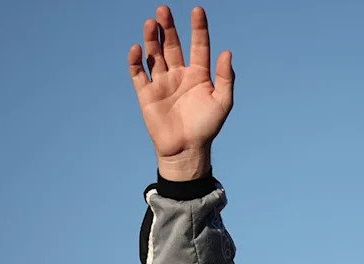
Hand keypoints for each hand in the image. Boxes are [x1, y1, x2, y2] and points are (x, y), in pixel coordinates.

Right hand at [128, 6, 233, 180]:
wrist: (186, 149)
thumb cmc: (207, 127)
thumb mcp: (223, 102)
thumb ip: (225, 77)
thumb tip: (227, 52)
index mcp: (199, 74)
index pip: (199, 45)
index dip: (198, 28)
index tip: (197, 10)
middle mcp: (179, 74)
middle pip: (172, 44)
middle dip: (168, 27)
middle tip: (164, 10)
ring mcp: (162, 82)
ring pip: (155, 54)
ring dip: (152, 38)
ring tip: (152, 23)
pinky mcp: (146, 93)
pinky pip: (138, 73)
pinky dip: (136, 60)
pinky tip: (137, 49)